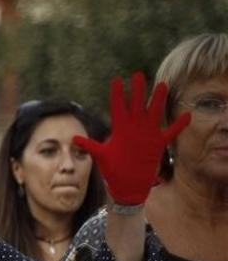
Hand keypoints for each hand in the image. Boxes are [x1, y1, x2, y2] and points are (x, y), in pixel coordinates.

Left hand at [73, 72, 190, 204]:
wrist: (127, 185)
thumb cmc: (112, 171)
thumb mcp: (101, 156)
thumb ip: (90, 145)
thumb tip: (73, 138)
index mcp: (120, 129)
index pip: (118, 107)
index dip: (117, 94)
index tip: (116, 79)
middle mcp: (134, 128)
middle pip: (136, 105)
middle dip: (137, 90)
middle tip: (138, 74)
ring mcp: (147, 134)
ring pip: (154, 112)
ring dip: (158, 100)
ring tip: (162, 85)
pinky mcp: (158, 144)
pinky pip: (171, 132)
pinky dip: (179, 125)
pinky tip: (187, 115)